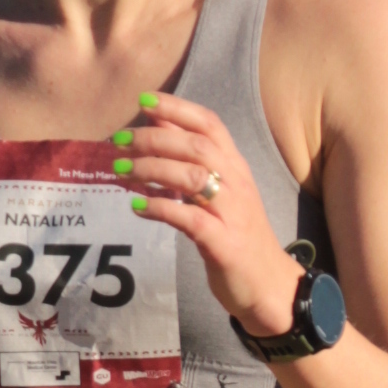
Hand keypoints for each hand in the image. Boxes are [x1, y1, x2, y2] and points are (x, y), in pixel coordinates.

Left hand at [110, 91, 302, 337]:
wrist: (269, 286)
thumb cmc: (237, 236)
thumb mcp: (219, 192)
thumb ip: (192, 163)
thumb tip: (160, 128)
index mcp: (236, 166)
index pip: (209, 125)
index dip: (177, 108)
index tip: (144, 101)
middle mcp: (237, 183)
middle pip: (196, 146)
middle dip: (154, 138)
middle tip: (119, 141)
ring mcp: (232, 213)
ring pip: (192, 177)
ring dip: (152, 170)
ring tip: (121, 170)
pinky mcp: (223, 244)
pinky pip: (189, 219)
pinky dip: (161, 209)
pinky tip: (137, 207)